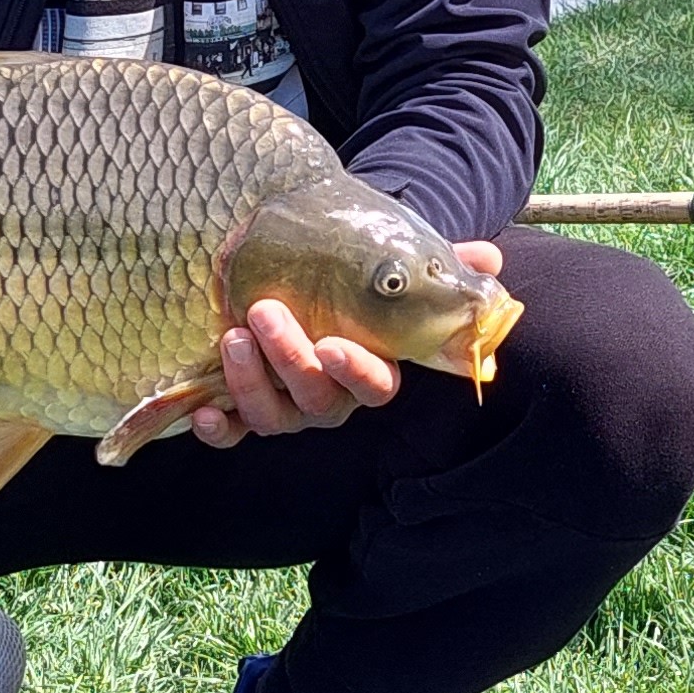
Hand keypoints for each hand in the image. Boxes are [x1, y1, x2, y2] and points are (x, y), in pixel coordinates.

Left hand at [190, 240, 501, 447]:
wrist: (305, 283)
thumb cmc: (356, 284)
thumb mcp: (394, 268)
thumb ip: (444, 265)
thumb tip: (489, 260)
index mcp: (369, 370)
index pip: (374, 386)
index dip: (355, 372)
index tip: (333, 344)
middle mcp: (330, 398)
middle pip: (316, 400)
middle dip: (290, 360)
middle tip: (264, 313)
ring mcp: (287, 408)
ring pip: (273, 418)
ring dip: (251, 384)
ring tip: (231, 337)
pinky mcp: (244, 410)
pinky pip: (234, 433)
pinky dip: (219, 428)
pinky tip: (203, 409)